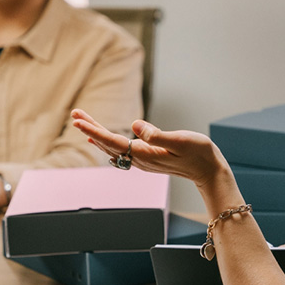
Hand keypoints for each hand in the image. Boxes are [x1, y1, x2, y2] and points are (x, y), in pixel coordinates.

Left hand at [71, 109, 227, 187]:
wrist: (209, 171)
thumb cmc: (199, 153)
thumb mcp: (180, 140)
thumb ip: (156, 134)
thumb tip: (135, 125)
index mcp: (145, 154)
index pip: (113, 141)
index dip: (94, 131)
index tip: (78, 121)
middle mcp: (139, 159)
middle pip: (108, 143)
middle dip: (90, 128)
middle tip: (75, 113)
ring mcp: (142, 160)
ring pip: (112, 146)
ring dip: (96, 133)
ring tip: (82, 120)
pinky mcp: (146, 158)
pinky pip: (119, 150)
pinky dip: (106, 141)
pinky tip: (99, 139)